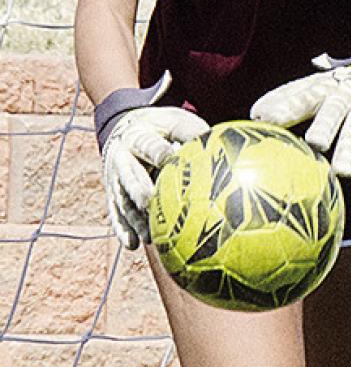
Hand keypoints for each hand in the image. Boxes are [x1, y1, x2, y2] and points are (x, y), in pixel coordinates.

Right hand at [102, 103, 208, 249]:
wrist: (124, 125)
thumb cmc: (161, 127)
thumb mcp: (174, 121)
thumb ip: (193, 131)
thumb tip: (222, 140)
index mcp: (138, 136)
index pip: (148, 145)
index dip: (158, 153)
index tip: (170, 159)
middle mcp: (123, 157)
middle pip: (130, 176)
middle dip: (140, 190)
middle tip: (152, 203)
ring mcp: (115, 178)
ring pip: (122, 200)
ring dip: (134, 218)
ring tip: (149, 236)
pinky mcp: (112, 193)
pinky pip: (116, 213)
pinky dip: (123, 229)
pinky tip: (133, 245)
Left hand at [251, 65, 350, 184]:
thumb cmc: (331, 88)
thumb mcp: (311, 86)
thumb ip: (286, 100)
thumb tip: (255, 116)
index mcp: (322, 88)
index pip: (302, 97)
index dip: (286, 107)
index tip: (266, 118)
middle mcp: (344, 98)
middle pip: (333, 112)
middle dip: (325, 127)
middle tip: (315, 143)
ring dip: (350, 151)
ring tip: (343, 171)